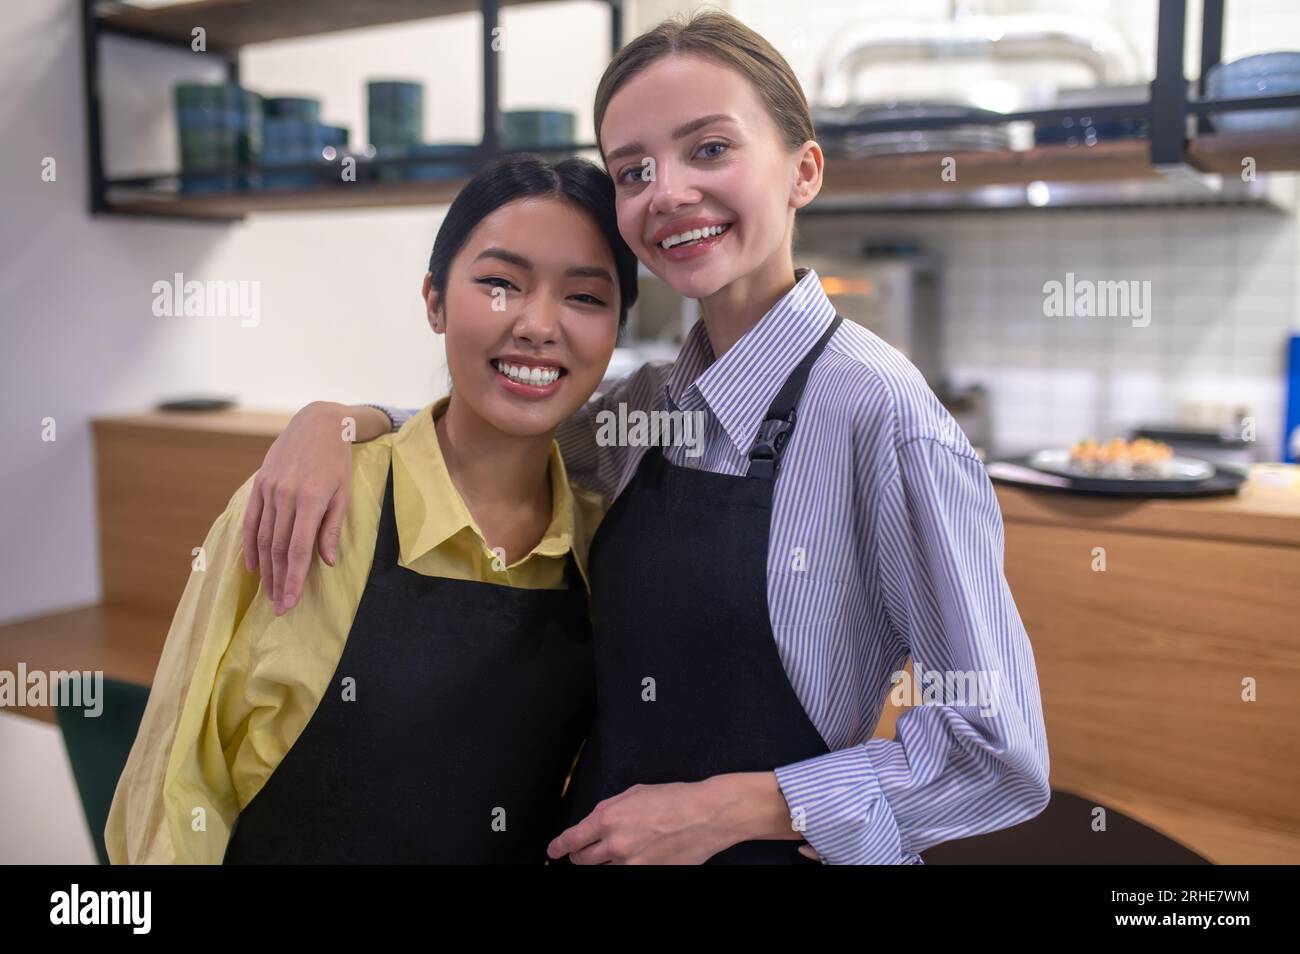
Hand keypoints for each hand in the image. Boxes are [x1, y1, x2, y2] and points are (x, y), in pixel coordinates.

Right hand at [240, 401, 380, 612]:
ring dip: (265, 569)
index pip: (299, 548)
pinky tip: (252, 566)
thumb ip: (332, 528)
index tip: (291, 602)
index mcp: (311, 499)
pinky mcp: (259, 485)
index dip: (294, 578)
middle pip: (278, 548)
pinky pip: (251, 521)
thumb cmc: (337, 462)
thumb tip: (327, 562)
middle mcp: (285, 495)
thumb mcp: (344, 493)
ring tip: (269, 592)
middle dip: (278, 581)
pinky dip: (250, 545)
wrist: (318, 424)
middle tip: (280, 607)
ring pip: (263, 538)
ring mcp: (269, 489)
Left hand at [547, 782, 732, 863]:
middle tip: (585, 850)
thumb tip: (593, 821)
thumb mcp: (633, 793)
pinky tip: (640, 854)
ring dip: (605, 861)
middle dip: (581, 855)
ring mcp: (632, 864)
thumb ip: (608, 808)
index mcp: (608, 818)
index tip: (553, 851)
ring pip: (604, 869)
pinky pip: (627, 874)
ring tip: (622, 848)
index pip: (571, 840)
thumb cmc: (674, 799)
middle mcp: (616, 844)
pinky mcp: (648, 874)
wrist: (706, 815)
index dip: (558, 847)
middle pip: (583, 860)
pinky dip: (627, 866)